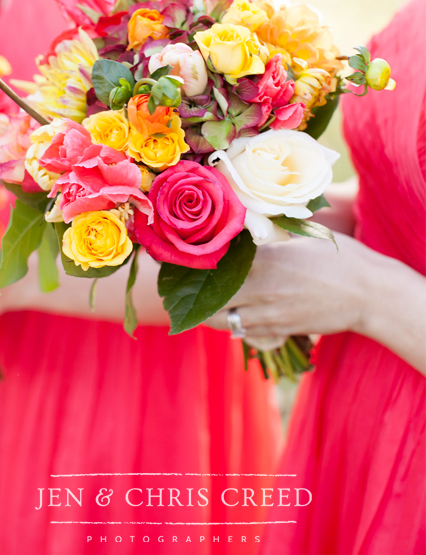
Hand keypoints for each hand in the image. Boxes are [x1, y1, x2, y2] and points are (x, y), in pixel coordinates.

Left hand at [205, 235, 368, 339]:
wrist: (370, 294)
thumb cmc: (340, 260)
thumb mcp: (303, 239)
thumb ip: (271, 237)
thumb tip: (248, 227)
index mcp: (264, 259)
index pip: (215, 262)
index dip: (198, 262)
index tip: (188, 259)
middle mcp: (261, 288)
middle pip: (209, 296)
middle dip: (196, 291)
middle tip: (191, 284)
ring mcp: (268, 312)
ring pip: (221, 318)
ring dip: (211, 311)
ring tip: (208, 300)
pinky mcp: (278, 330)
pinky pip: (242, 331)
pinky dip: (233, 323)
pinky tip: (235, 312)